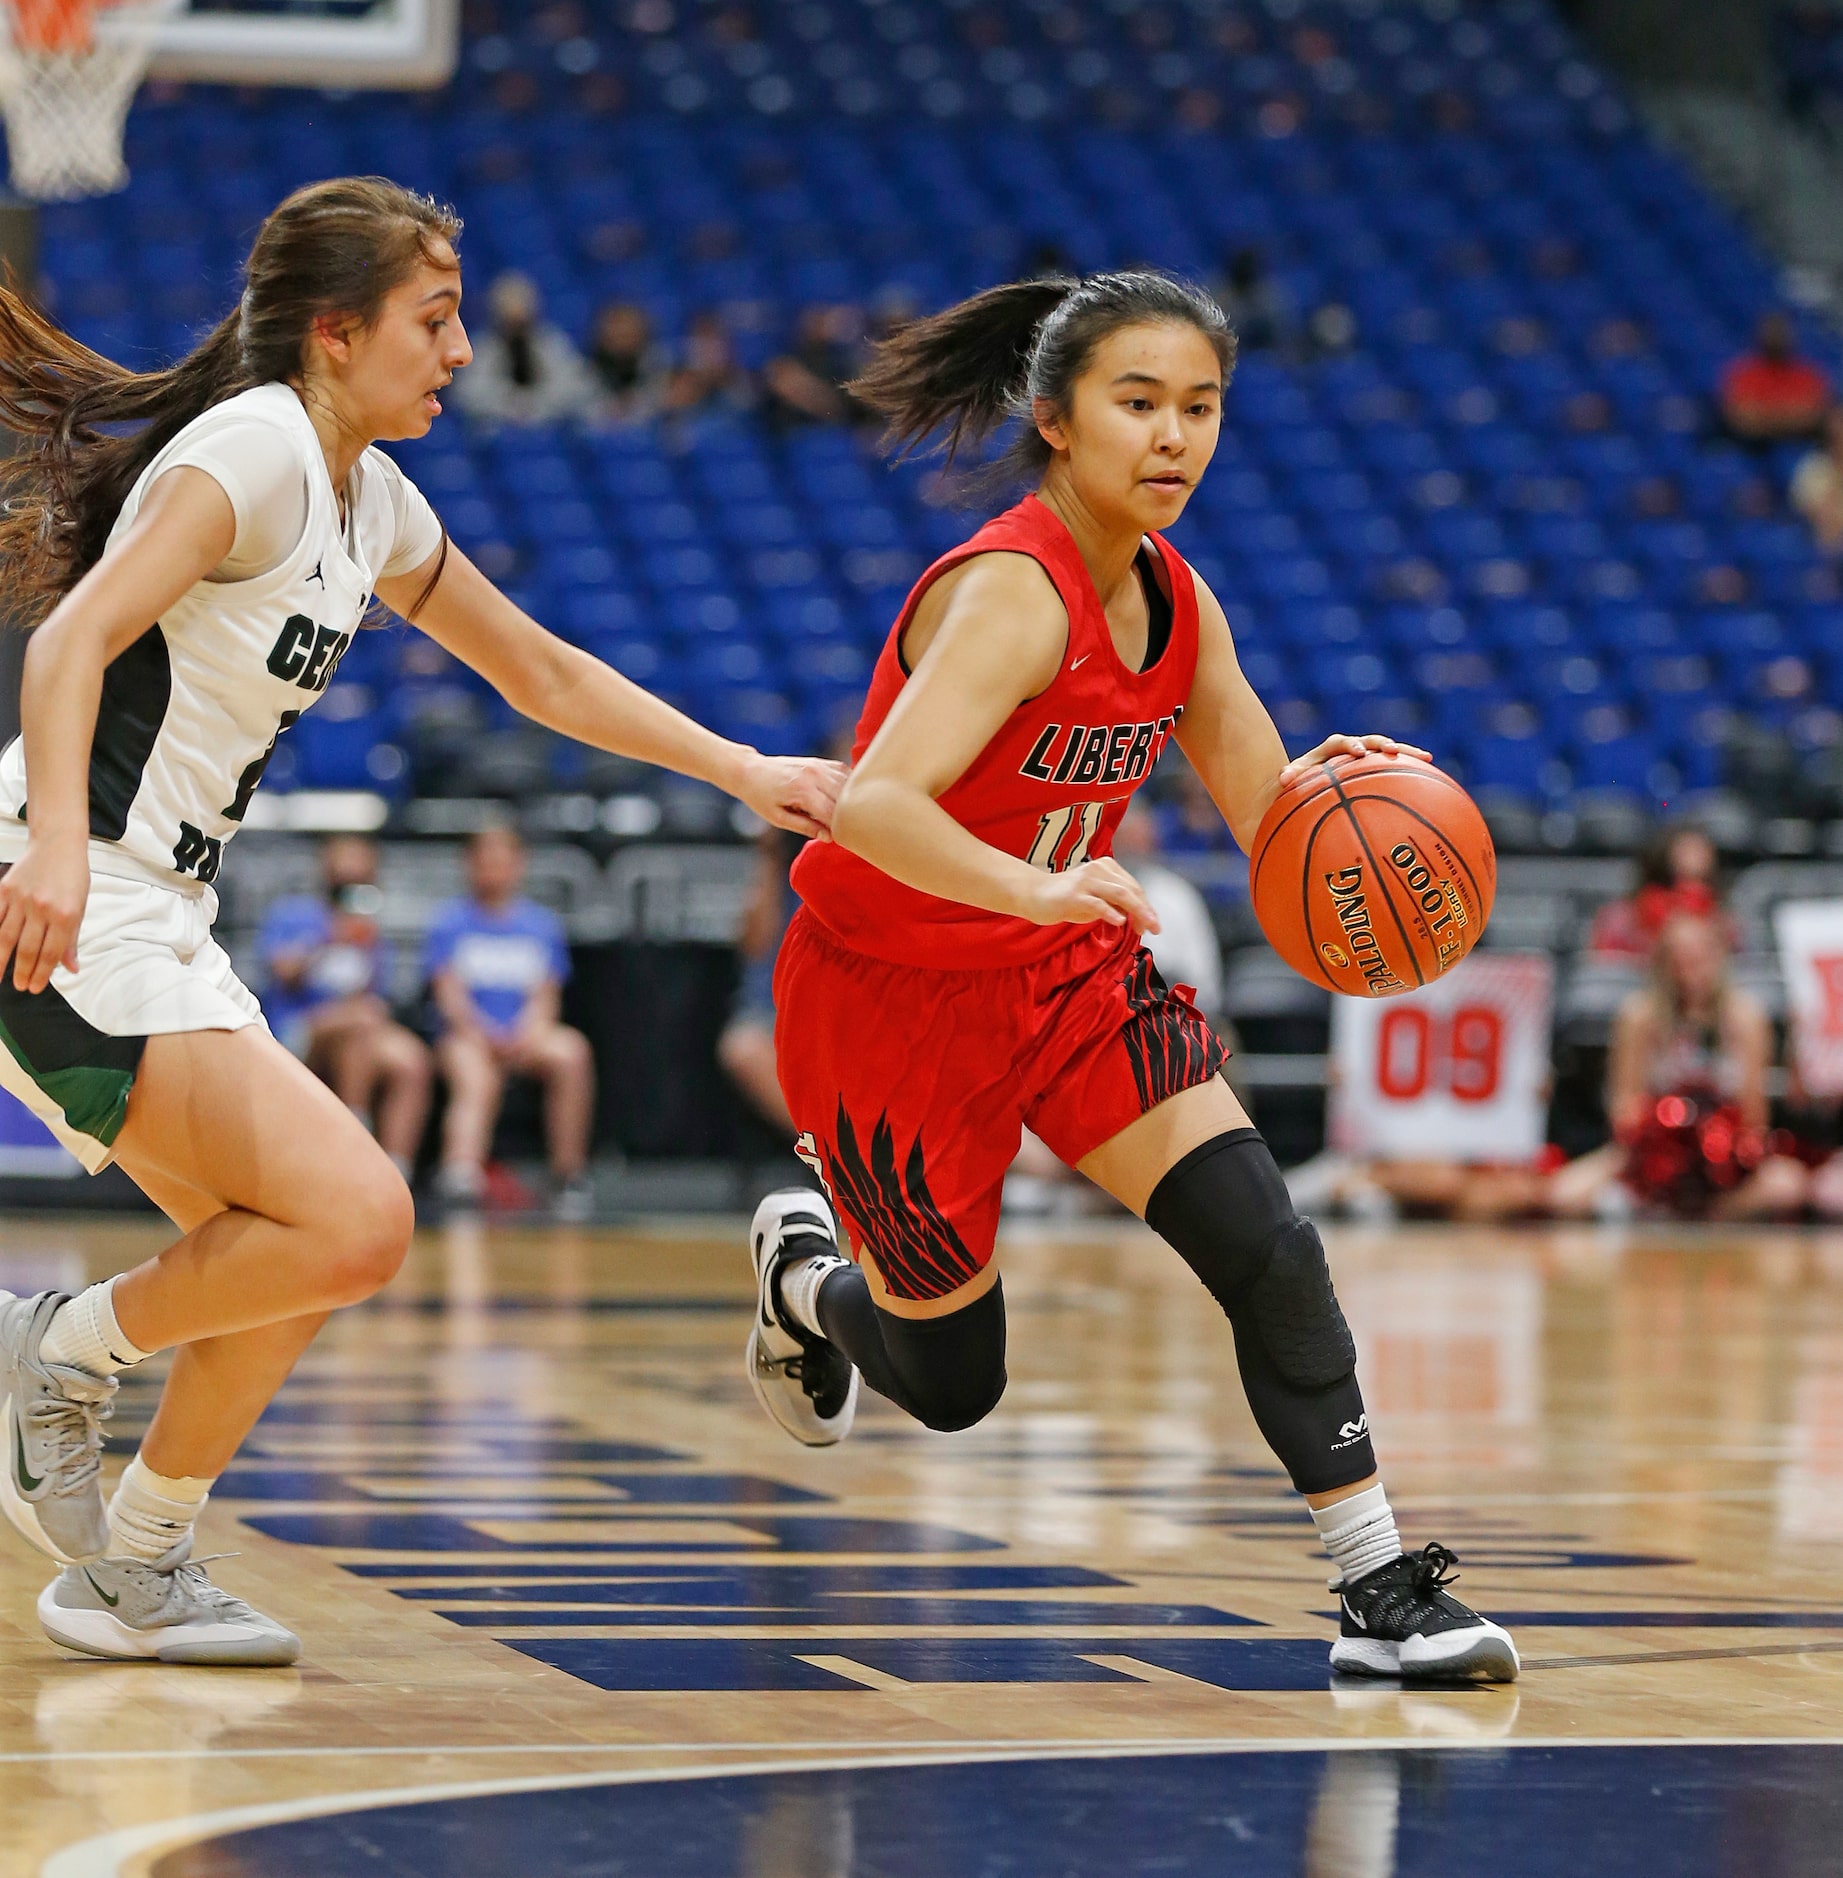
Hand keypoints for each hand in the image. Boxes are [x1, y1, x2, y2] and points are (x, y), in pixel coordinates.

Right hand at [0, 838, 87, 992]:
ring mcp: (21, 899)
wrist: (57, 845)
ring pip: (6, 937)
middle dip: (23, 972)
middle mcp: (43, 908)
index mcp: (66, 915)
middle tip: (20, 987)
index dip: (42, 974)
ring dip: (2, 960)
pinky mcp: (5, 890)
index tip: (35, 988)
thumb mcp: (80, 907)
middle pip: (28, 948)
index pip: (52, 953)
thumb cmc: (72, 878)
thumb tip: (70, 969)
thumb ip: (72, 939)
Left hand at [737, 752, 846, 839]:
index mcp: (802, 791)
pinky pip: (844, 773)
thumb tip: (828, 837)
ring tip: (845, 815)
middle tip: (846, 829)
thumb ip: (804, 827)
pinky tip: (845, 798)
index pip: (832, 813)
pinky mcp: (820, 762)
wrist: (750, 771)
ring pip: (848, 784)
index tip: (839, 839)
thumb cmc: (760, 797)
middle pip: (845, 798)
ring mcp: (818, 765)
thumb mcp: (778, 818)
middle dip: (847, 815)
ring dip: (850, 801)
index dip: (838, 829)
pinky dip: (848, 786)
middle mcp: (814, 775)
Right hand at [1017, 858, 1160, 936]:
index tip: (1152, 925)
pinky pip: (1097, 903)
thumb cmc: (1066, 898)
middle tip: (1156, 928)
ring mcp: (1086, 881)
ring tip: (1145, 927)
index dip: (1146, 907)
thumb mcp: (1096, 899)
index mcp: (1107, 868)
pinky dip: (1111, 912)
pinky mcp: (1074, 894)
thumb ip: (1115, 903)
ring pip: (1120, 894)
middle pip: (1131, 890)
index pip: (1134, 888)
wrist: (1033, 894)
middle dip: (1146, 911)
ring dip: (1137, 911)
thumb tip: (1136, 916)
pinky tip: (1120, 922)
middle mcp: (1099, 870)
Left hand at [1277, 732, 1431, 789]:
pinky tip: (1431, 773)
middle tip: (1393, 750)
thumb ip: (1290, 776)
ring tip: (1425, 757)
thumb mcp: (1293, 779)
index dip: (1351, 745)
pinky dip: (1410, 768)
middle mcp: (1351, 748)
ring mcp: (1366, 757)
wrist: (1307, 782)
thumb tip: (1282, 779)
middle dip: (1382, 744)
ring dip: (1406, 752)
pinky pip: (1395, 766)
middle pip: (1370, 740)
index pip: (1340, 742)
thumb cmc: (1300, 782)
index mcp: (1330, 749)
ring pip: (1388, 751)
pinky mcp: (1376, 767)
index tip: (1359, 753)